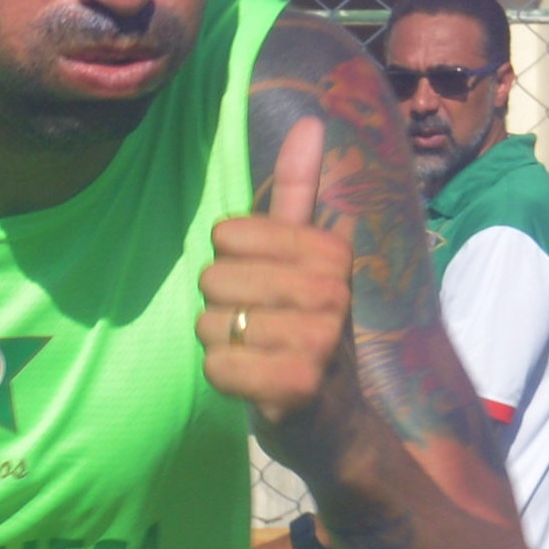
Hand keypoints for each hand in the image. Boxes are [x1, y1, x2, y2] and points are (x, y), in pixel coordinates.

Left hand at [200, 120, 354, 423]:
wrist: (338, 427)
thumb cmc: (309, 335)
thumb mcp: (310, 262)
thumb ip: (302, 193)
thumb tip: (311, 121)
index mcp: (329, 251)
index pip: (226, 235)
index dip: (231, 268)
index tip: (266, 294)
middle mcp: (330, 291)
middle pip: (213, 278)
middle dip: (222, 310)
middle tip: (261, 333)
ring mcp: (317, 340)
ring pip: (210, 325)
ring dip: (222, 348)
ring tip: (259, 359)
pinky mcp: (296, 386)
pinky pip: (215, 366)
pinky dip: (224, 379)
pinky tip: (254, 386)